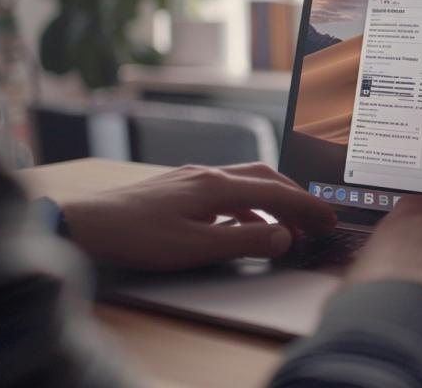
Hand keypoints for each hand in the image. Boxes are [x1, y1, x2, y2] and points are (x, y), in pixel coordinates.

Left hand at [60, 163, 335, 270]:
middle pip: (267, 178)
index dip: (308, 207)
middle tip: (317, 219)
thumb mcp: (197, 248)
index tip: (330, 219)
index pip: (277, 193)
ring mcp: (195, 178)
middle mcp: (210, 174)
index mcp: (218, 186)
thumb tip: (285, 237)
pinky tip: (246, 226)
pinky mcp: (182, 187)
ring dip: (274, 201)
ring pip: (248, 182)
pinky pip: (229, 191)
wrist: (91, 224)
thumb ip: (245, 242)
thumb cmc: (139, 236)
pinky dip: (249, 206)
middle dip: (296, 197)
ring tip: (288, 227)